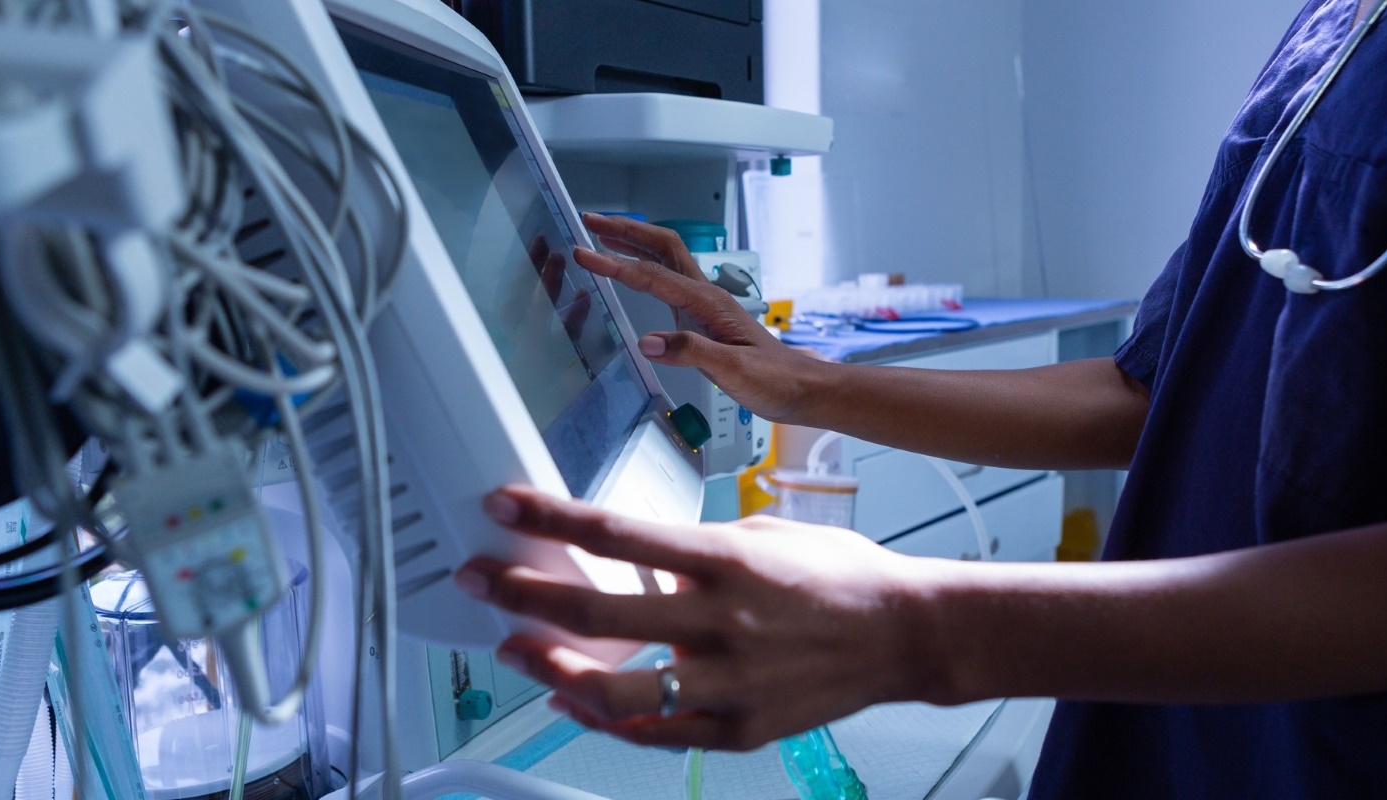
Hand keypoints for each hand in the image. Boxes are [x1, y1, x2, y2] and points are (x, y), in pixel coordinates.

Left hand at [455, 486, 933, 750]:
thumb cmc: (837, 578)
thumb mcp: (763, 535)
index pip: (619, 533)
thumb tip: (638, 559)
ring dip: (552, 668)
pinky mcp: (740, 728)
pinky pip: (655, 732)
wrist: (904, 635)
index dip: (552, 518)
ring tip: (517, 648)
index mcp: (727, 560)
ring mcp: (729, 683)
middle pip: (599, 609)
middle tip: (481, 580)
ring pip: (616, 688)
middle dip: (525, 592)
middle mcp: (721, 622)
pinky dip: (605, 717)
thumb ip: (695, 550)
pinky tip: (573, 699)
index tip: (505, 505)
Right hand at [576, 213, 822, 422]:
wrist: (801, 388)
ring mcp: (705, 304)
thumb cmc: (774, 380)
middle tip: (590, 221)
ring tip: (602, 236)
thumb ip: (691, 353)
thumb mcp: (733, 370)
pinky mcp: (704, 317)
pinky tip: (633, 274)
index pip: (653, 275)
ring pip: (666, 260)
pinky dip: (645, 268)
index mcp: (709, 303)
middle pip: (662, 247)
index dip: (616, 263)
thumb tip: (647, 343)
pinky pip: (668, 281)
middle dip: (625, 231)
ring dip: (634, 243)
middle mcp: (706, 295)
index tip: (585, 253)